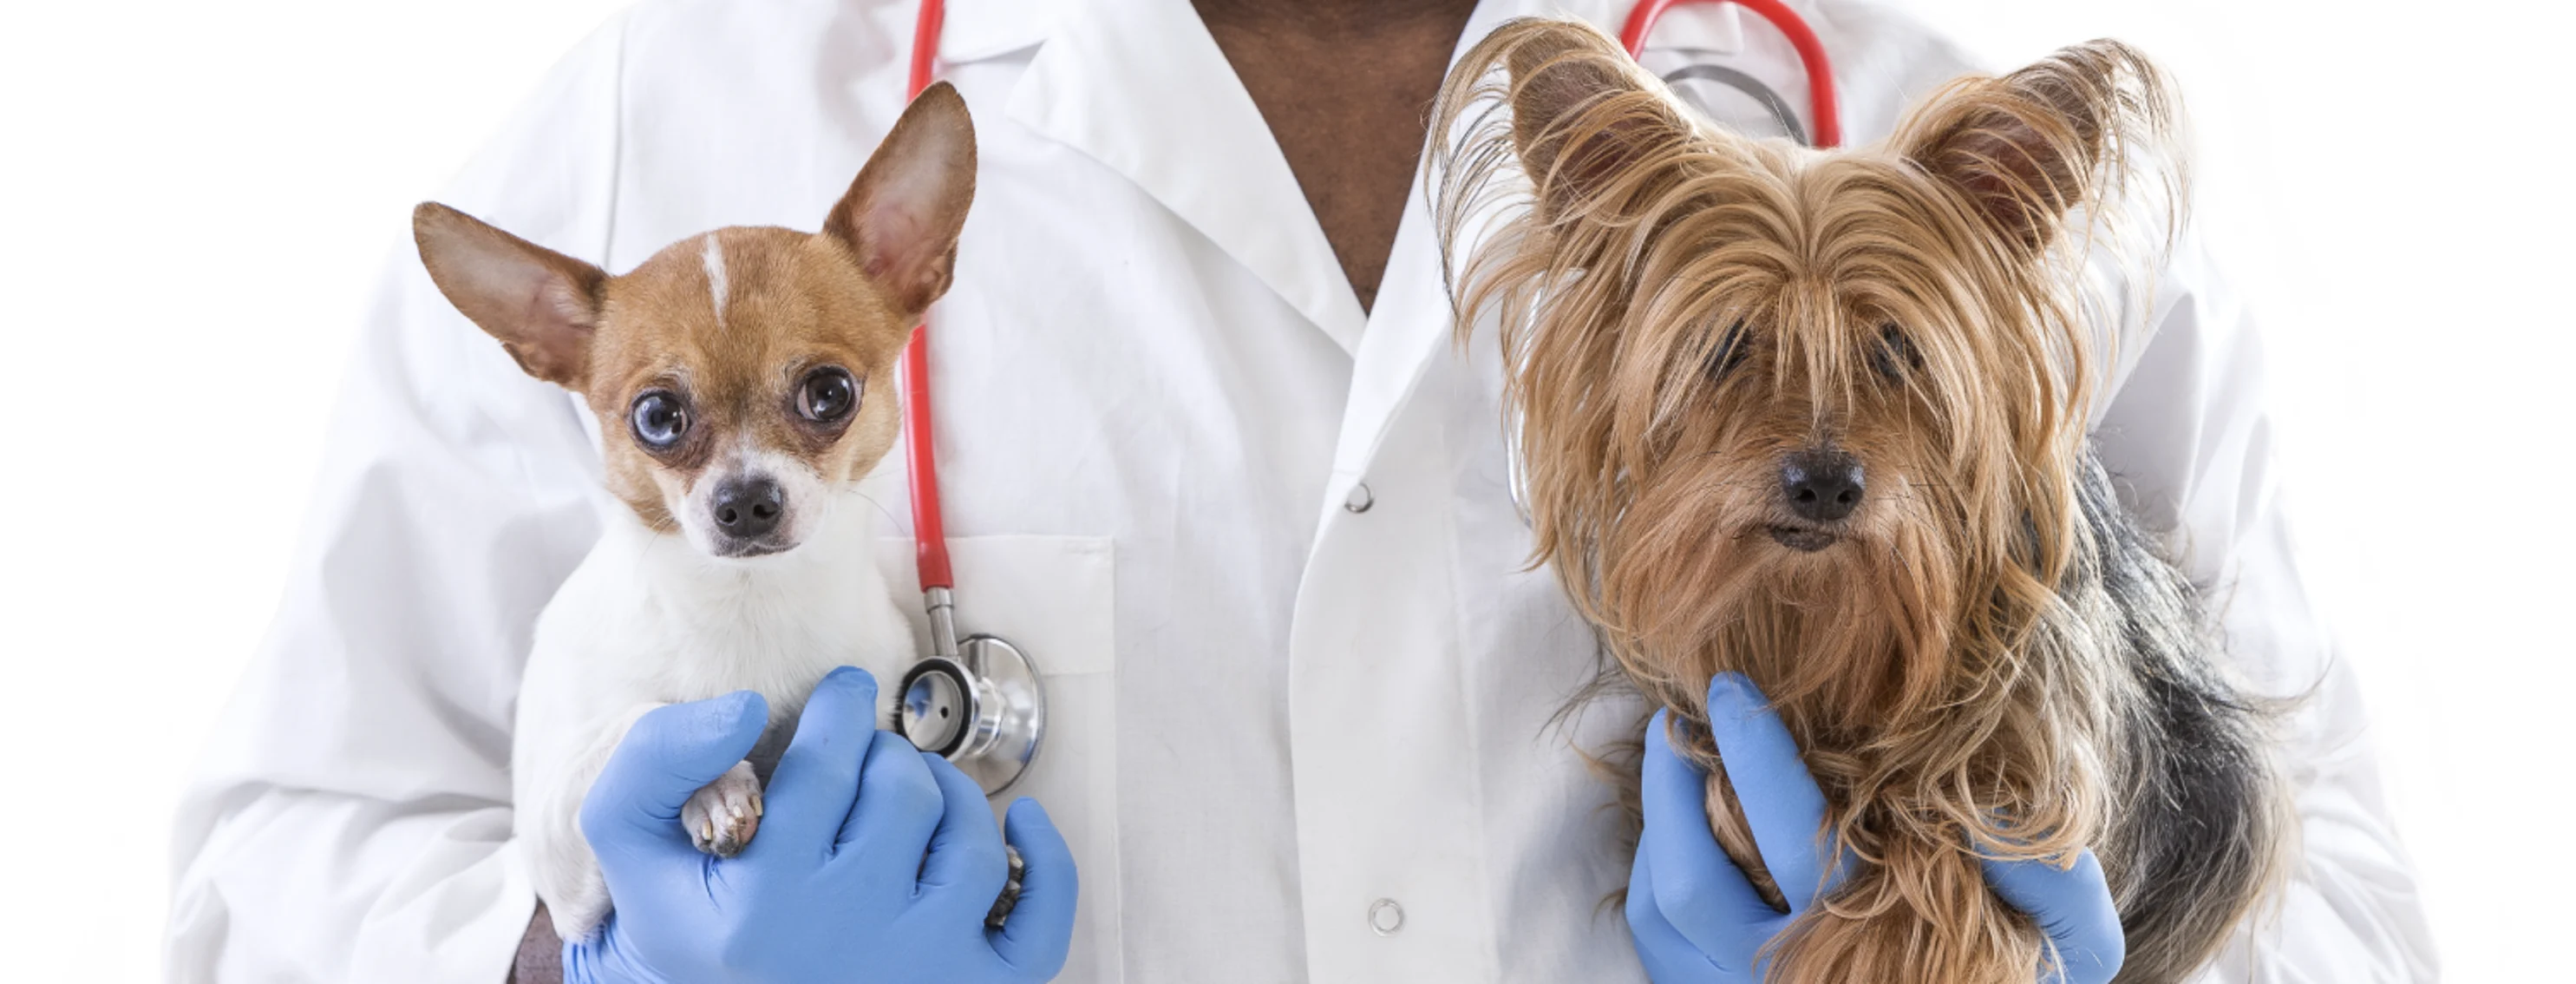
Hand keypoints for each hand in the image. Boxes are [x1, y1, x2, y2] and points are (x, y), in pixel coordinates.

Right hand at [562, 666, 1077, 983]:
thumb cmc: (693, 927)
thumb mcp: (633, 846)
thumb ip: (656, 760)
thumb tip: (746, 706)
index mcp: (766, 898)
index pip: (830, 761)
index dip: (841, 707)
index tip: (844, 694)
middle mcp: (847, 936)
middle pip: (904, 793)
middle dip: (888, 757)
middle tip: (867, 763)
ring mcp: (919, 970)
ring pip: (972, 844)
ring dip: (954, 798)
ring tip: (916, 797)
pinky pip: (1041, 925)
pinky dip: (1048, 865)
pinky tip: (1022, 824)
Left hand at [1626, 673, 2122, 983]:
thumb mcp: (2070, 951)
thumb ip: (2055, 888)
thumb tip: (1992, 818)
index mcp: (1870, 955)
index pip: (1799, 846)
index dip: (1758, 762)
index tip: (1736, 692)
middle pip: (1698, 883)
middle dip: (1679, 779)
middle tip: (1687, 705)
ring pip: (1666, 909)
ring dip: (1660, 820)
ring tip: (1673, 747)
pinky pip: (1657, 936)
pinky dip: (1658, 869)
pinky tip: (1682, 820)